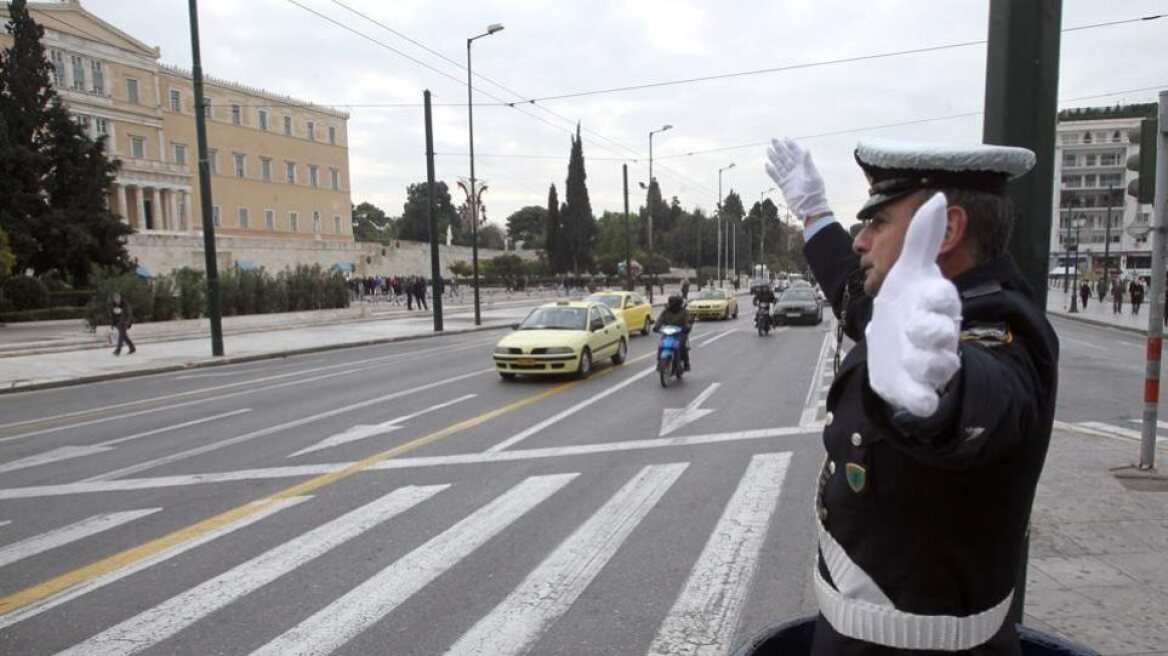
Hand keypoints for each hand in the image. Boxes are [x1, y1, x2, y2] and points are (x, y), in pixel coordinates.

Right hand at [765, 137, 830, 219]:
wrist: (810, 208)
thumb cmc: (815, 192)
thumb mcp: (813, 176)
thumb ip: (808, 163)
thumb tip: (806, 150)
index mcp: (804, 166)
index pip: (796, 153)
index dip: (791, 145)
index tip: (785, 138)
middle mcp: (796, 171)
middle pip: (786, 157)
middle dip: (780, 148)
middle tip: (773, 140)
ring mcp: (789, 178)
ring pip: (780, 165)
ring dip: (774, 157)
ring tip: (768, 149)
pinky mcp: (784, 186)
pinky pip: (776, 176)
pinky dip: (771, 171)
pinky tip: (766, 165)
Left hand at [864, 193, 961, 416]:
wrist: (894, 345)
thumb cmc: (907, 305)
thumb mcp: (909, 272)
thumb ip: (923, 238)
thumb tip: (937, 196)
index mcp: (937, 306)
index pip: (944, 300)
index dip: (937, 299)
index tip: (925, 295)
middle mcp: (937, 334)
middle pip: (943, 335)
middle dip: (932, 332)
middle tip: (914, 327)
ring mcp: (929, 363)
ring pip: (939, 367)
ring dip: (926, 364)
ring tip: (911, 360)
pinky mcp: (916, 389)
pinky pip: (927, 401)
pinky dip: (924, 403)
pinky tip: (919, 403)